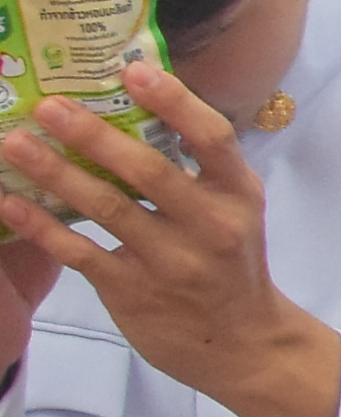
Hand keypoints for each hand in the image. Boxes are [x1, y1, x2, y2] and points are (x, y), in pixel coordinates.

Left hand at [0, 58, 340, 416]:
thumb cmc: (230, 266)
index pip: (212, 139)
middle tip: (49, 105)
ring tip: (15, 143)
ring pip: (106, 208)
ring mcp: (171, 262)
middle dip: (94, 134)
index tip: (135, 71)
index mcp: (238, 196)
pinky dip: (41, 226)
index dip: (175, 102)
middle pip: (149, 171)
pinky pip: (79, 252)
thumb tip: (135, 109)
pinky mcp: (134, 292)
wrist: (242, 345)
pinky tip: (10, 203)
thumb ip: (196, 171)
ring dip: (55, 172)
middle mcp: (210, 226)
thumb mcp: (233, 212)